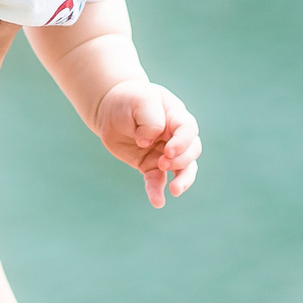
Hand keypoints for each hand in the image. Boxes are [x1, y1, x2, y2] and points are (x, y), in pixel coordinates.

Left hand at [94, 80, 200, 207]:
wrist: (111, 110)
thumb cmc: (130, 100)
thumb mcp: (140, 100)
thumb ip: (149, 118)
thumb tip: (147, 142)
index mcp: (176, 117)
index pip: (188, 130)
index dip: (182, 143)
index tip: (168, 151)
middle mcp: (175, 137)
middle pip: (192, 152)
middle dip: (182, 161)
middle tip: (164, 163)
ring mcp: (165, 153)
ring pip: (182, 170)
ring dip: (182, 181)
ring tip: (175, 190)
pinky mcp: (151, 166)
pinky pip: (157, 181)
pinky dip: (158, 191)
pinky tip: (158, 202)